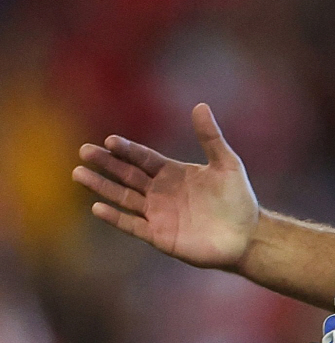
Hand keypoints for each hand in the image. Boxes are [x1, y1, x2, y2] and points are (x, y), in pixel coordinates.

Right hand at [73, 103, 259, 271]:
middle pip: (126, 175)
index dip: (126, 150)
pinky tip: (97, 207)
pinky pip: (132, 225)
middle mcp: (160, 192)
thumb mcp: (226, 163)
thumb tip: (200, 105)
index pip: (142, 158)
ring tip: (79, 174)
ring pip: (123, 198)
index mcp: (172, 173)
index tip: (110, 141)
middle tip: (84, 151)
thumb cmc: (239, 199)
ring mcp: (158, 214)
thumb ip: (210, 137)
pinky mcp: (160, 236)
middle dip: (105, 163)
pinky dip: (115, 218)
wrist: (247, 236)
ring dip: (102, 187)